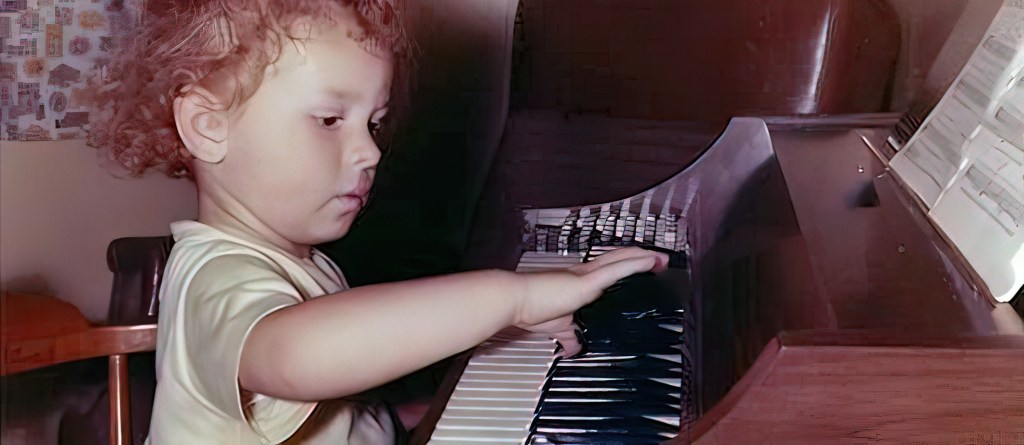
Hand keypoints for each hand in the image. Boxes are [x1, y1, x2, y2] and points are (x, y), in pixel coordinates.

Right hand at [514, 247, 667, 352]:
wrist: (516, 300)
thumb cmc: (531, 308)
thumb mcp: (557, 327)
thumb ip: (568, 337)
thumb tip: (572, 349)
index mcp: (577, 281)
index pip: (607, 269)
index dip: (625, 265)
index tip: (641, 269)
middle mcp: (583, 272)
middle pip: (618, 258)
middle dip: (641, 257)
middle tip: (659, 260)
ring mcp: (586, 274)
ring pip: (622, 258)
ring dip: (645, 257)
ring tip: (662, 259)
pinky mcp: (587, 280)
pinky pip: (618, 269)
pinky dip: (637, 264)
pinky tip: (651, 262)